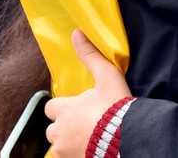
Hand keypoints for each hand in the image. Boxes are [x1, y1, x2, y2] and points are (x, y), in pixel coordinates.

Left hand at [44, 29, 130, 157]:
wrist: (126, 137)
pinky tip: (90, 147)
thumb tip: (77, 33)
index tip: (77, 106)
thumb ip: (90, 55)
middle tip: (85, 122)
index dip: (62, 106)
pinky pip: (67, 157)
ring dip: (68, 141)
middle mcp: (59, 131)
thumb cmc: (116, 107)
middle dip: (64, 125)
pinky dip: (75, 153)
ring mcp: (64, 150)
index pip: (51, 107)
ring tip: (89, 136)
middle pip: (53, 128)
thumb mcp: (107, 76)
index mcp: (64, 109)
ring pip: (59, 145)